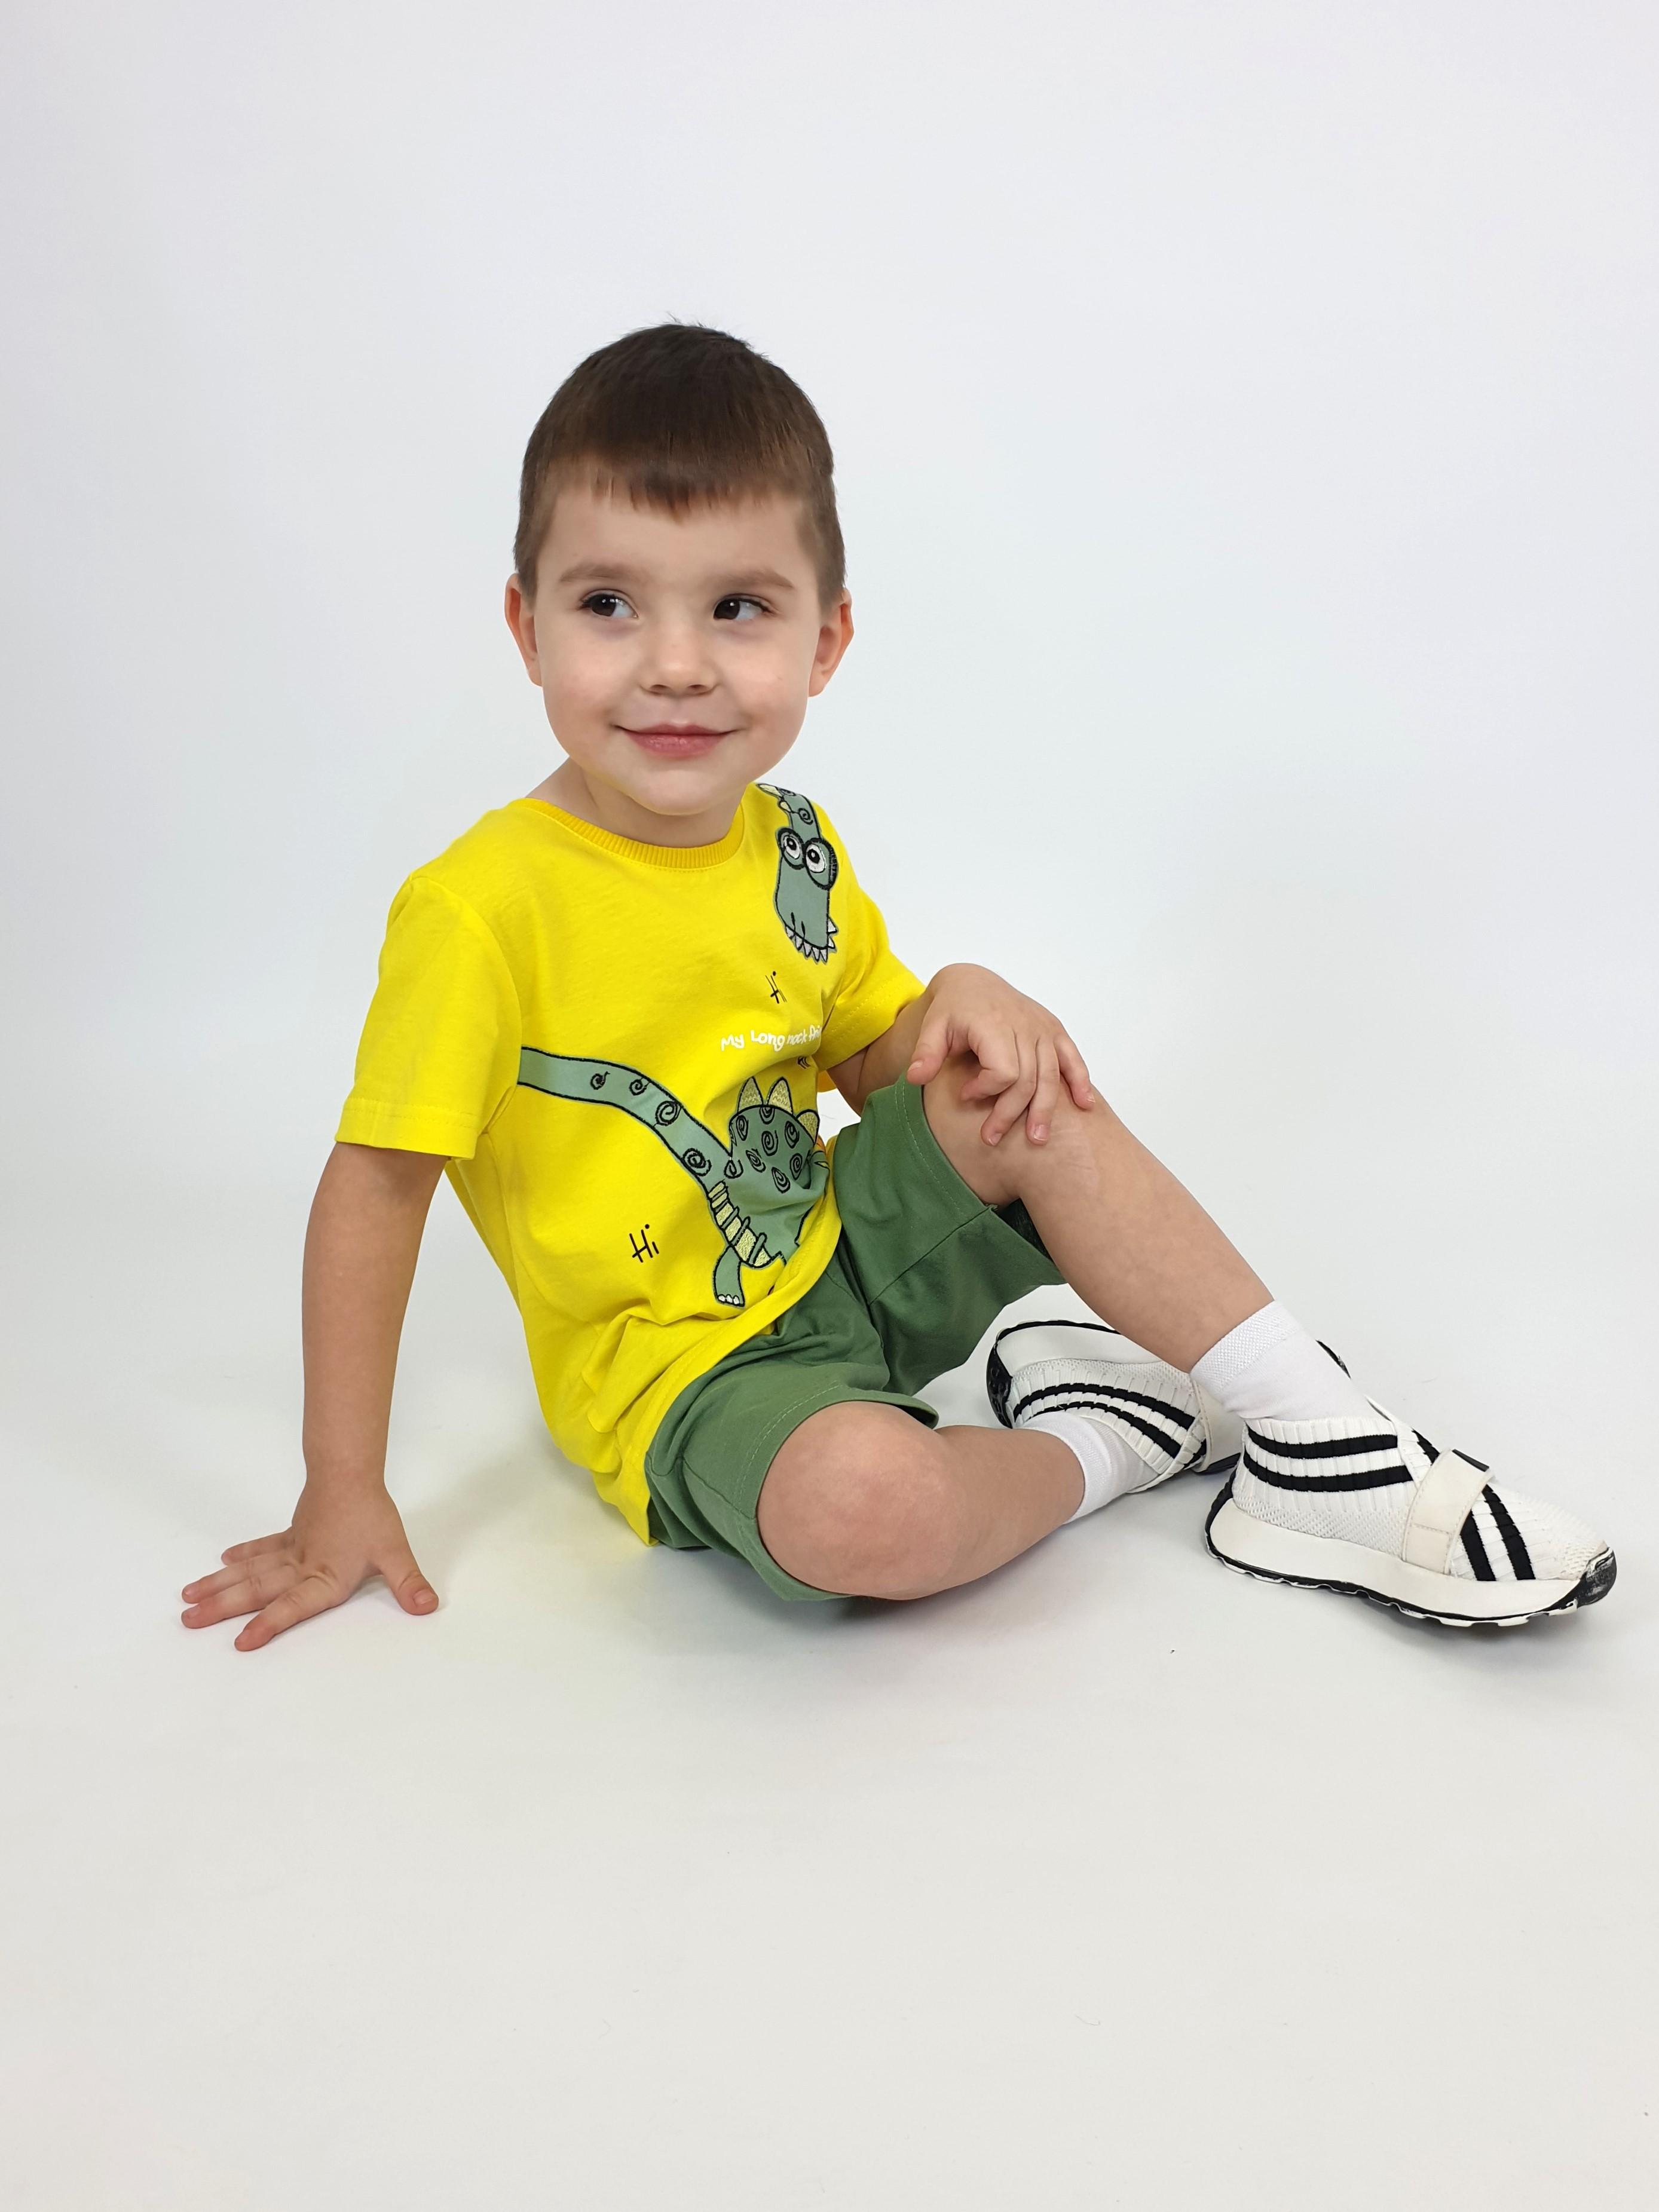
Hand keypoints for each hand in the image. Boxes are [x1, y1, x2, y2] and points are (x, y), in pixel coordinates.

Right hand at [179, 1481, 437, 1651]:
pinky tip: (222, 1561)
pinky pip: (261, 1549)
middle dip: (221, 1608)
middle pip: (256, 1590)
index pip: (292, 1607)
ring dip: (219, 1585)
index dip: (268, 1625)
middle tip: (187, 1621)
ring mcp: (292, 1550)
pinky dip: (243, 1555)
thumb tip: (427, 1607)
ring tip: (188, 1599)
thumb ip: (408, 1583)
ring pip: (249, 1571)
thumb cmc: (371, 1514)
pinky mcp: (291, 1535)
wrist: (350, 1473)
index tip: (240, 1642)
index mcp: (324, 1579)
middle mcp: (301, 1567)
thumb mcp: (394, 1553)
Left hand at [905, 964, 1093, 1144]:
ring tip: (1036, 1140)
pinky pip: (1072, 1059)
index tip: (965, 1095)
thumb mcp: (932, 1026)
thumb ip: (925, 1052)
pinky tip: (1085, 1106)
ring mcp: (1043, 1029)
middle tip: (991, 1138)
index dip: (986, 1090)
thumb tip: (914, 1078)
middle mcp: (1024, 1026)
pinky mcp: (1054, 1031)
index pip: (1003, 1070)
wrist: (973, 983)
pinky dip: (1080, 1082)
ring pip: (1051, 1076)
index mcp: (994, 1024)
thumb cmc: (952, 1008)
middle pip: (1027, 1080)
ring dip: (1045, 1110)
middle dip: (1010, 1113)